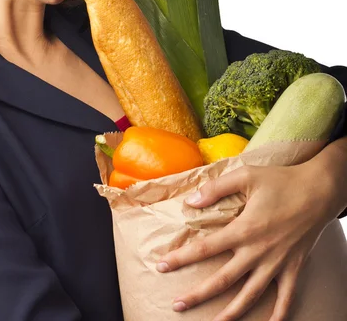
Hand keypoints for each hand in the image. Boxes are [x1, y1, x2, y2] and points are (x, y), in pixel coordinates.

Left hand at [156, 161, 333, 320]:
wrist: (319, 189)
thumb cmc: (281, 180)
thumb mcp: (246, 175)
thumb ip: (216, 188)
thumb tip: (190, 201)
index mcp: (244, 229)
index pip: (205, 248)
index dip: (181, 257)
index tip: (162, 265)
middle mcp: (258, 251)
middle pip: (223, 280)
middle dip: (198, 295)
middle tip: (178, 305)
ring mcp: (277, 263)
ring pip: (250, 296)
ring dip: (231, 314)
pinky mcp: (294, 267)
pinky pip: (286, 298)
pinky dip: (278, 315)